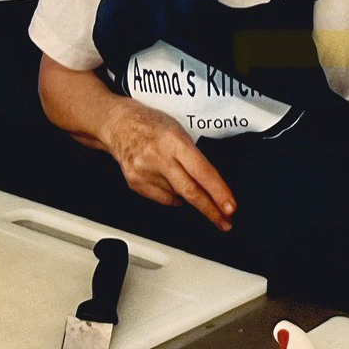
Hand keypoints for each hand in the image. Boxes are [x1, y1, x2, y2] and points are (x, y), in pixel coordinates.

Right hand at [100, 100, 235, 230]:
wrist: (118, 124)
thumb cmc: (152, 125)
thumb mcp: (179, 131)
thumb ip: (194, 156)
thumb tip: (212, 185)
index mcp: (173, 141)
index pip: (202, 172)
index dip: (218, 192)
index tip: (230, 208)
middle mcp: (158, 158)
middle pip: (190, 192)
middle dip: (211, 211)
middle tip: (226, 223)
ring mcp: (145, 173)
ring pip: (177, 197)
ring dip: (188, 197)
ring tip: (182, 178)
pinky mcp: (135, 183)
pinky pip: (162, 199)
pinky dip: (172, 195)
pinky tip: (168, 182)